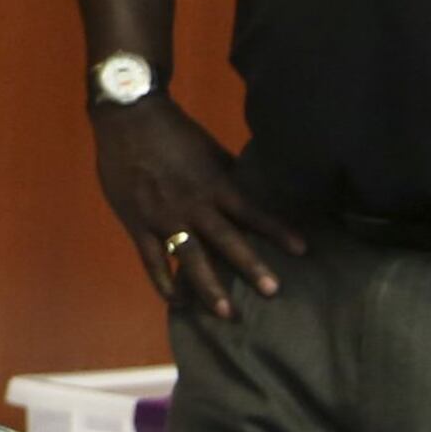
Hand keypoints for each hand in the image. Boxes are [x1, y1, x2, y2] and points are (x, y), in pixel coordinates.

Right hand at [91, 95, 303, 319]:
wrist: (128, 118)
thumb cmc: (173, 131)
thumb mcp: (209, 149)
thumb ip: (227, 175)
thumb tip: (253, 191)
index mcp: (214, 184)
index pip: (251, 212)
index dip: (277, 230)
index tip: (302, 251)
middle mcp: (193, 206)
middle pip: (225, 240)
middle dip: (250, 266)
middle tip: (272, 291)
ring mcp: (164, 218)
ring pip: (189, 257)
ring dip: (208, 286)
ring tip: (225, 312)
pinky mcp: (138, 225)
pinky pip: (152, 260)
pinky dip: (164, 283)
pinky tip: (178, 302)